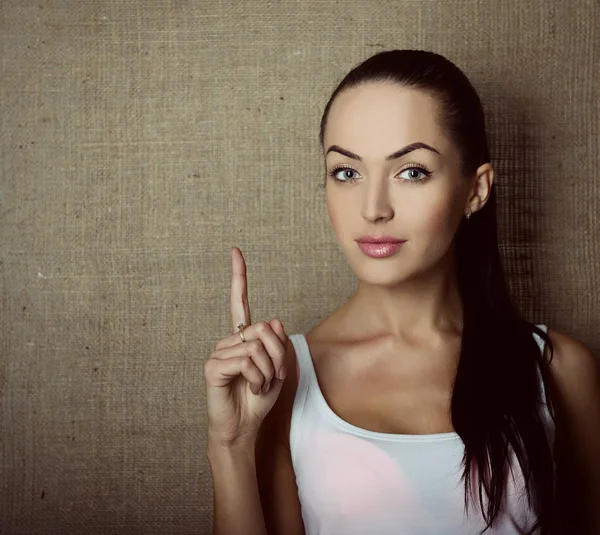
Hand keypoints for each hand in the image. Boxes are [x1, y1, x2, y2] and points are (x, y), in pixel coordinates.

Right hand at [204, 247, 287, 447]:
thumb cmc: (258, 398)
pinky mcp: (212, 367)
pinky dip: (257, 377)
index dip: (239, 277)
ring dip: (268, 371)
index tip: (236, 252)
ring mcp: (218, 352)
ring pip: (256, 347)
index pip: (240, 302)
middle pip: (263, 330)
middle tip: (274, 377)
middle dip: (278, 356)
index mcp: (243, 338)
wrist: (244, 427)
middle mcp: (229, 341)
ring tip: (260, 386)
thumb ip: (277, 344)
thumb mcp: (278, 369)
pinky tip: (250, 389)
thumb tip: (272, 321)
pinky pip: (246, 360)